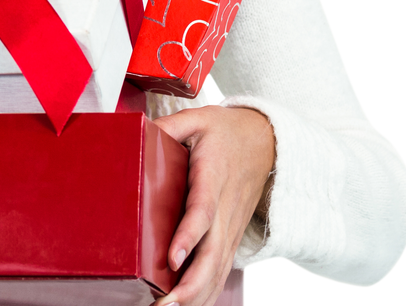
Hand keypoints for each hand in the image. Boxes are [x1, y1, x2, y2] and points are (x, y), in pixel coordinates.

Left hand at [151, 105, 274, 305]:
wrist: (266, 142)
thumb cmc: (226, 132)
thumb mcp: (197, 118)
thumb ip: (168, 126)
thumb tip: (138, 133)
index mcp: (213, 178)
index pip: (202, 213)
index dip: (188, 237)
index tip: (172, 258)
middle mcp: (225, 210)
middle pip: (212, 255)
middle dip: (190, 285)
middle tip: (163, 305)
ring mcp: (231, 227)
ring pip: (217, 270)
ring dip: (195, 296)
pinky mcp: (231, 237)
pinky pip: (219, 270)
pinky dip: (205, 293)